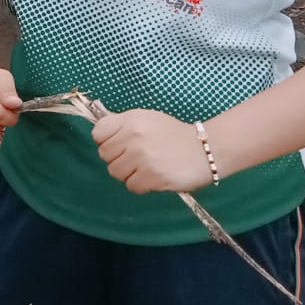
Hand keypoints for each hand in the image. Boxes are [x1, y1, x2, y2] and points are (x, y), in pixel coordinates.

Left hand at [91, 109, 211, 193]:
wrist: (206, 149)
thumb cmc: (174, 134)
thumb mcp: (147, 119)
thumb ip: (124, 125)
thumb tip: (101, 136)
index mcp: (131, 120)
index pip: (98, 133)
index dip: (105, 141)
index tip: (118, 145)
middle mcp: (134, 137)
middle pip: (105, 155)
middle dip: (117, 158)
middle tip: (135, 158)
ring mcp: (143, 158)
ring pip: (115, 172)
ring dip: (128, 173)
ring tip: (145, 167)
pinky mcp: (153, 177)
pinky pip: (131, 186)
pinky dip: (140, 184)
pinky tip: (153, 176)